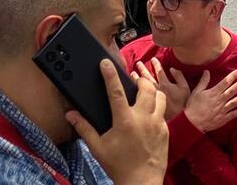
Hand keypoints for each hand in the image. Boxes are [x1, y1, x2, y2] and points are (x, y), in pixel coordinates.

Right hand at [67, 60, 167, 184]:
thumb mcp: (97, 148)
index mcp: (124, 121)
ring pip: (160, 96)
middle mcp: (143, 118)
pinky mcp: (166, 131)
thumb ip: (84, 128)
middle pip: (146, 87)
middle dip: (139, 79)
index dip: (110, 74)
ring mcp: (157, 124)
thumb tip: (70, 115)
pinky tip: (149, 113)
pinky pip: (163, 112)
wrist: (142, 182)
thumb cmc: (118, 166)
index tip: (106, 63)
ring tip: (144, 92)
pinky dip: (157, 107)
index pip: (116, 91)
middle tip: (132, 80)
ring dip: (152, 90)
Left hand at [136, 57, 189, 120]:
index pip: (159, 71)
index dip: (156, 64)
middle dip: (143, 69)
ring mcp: (151, 97)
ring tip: (132, 73)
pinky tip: (131, 88)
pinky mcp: (148, 105)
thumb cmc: (182, 103)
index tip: (153, 59)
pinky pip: (139, 96)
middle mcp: (156, 89)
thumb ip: (179, 77)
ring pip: (141, 85)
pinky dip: (135, 91)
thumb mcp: (185, 88)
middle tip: (138, 63)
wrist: (178, 119)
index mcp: (165, 84)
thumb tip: (172, 69)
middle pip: (147, 77)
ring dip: (136, 78)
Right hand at [183, 69, 236, 132]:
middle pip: (232, 90)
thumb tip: (206, 71)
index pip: (225, 82)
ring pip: (235, 102)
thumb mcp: (196, 92)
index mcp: (213, 93)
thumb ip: (203, 82)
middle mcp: (219, 100)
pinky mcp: (223, 119)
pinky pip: (234, 114)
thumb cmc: (193, 106)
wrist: (192, 122)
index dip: (233, 76)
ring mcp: (222, 110)